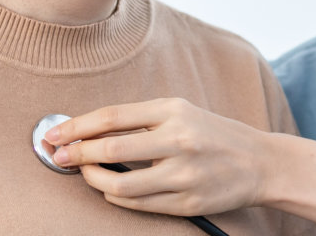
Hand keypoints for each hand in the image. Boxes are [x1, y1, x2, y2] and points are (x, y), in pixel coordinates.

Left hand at [44, 98, 279, 216]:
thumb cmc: (213, 134)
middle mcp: (179, 140)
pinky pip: (139, 205)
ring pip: (121, 185)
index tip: (54, 134)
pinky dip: (116, 198)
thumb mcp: (181, 113)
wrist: (260, 162)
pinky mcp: (189, 202)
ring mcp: (185, 174)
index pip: (113, 117)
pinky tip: (110, 190)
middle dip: (77, 154)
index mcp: (174, 111)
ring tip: (86, 174)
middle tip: (59, 156)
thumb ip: (139, 120)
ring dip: (94, 180)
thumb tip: (89, 131)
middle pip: (112, 150)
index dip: (77, 126)